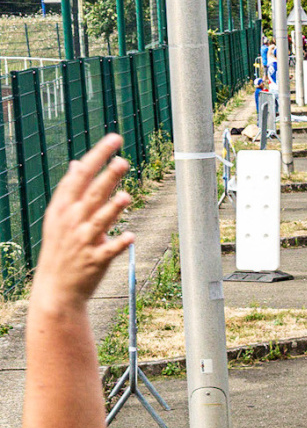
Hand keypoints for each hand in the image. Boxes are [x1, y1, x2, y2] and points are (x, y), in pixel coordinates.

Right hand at [34, 134, 133, 313]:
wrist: (56, 288)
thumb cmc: (61, 247)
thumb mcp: (58, 217)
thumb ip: (71, 191)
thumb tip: (77, 164)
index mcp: (63, 208)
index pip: (80, 175)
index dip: (96, 156)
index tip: (113, 139)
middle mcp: (72, 222)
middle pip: (91, 194)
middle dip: (106, 177)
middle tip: (123, 160)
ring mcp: (83, 241)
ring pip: (100, 220)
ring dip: (113, 208)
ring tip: (126, 196)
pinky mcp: (95, 260)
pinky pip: (109, 250)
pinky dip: (119, 244)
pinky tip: (130, 237)